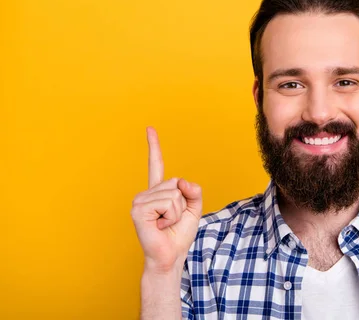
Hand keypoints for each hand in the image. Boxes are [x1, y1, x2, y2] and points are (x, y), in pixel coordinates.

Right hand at [131, 127, 202, 272]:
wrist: (170, 256)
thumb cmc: (179, 235)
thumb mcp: (194, 209)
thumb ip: (194, 191)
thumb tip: (181, 182)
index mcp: (158, 192)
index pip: (156, 165)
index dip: (154, 147)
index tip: (150, 128)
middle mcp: (147, 193)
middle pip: (176, 183)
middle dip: (182, 204)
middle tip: (171, 220)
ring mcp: (140, 200)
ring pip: (173, 194)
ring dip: (176, 212)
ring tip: (165, 224)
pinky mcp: (138, 210)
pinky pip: (167, 202)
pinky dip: (170, 216)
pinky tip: (160, 226)